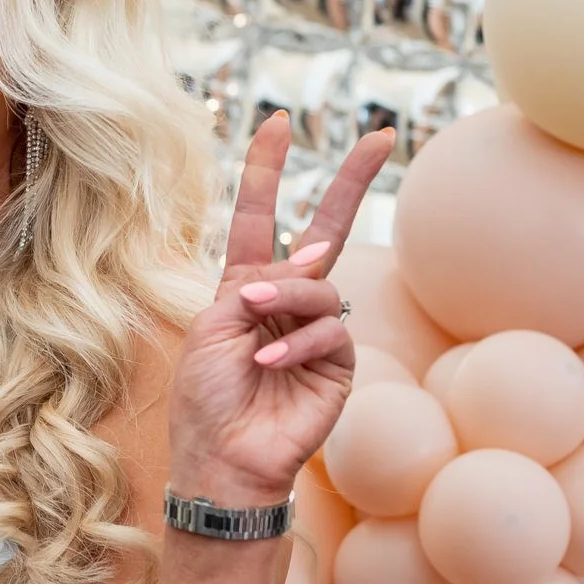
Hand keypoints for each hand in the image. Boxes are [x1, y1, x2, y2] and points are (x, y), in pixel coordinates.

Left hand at [165, 114, 394, 506]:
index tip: (275, 123)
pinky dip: (297, 342)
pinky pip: (331, 331)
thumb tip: (317, 254)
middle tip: (379, 136)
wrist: (223, 460)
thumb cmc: (204, 399)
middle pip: (325, 230)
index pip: (257, 218)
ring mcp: (315, 331)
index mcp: (244, 287)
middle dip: (352, 183)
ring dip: (285, 296)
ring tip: (253, 324)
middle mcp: (285, 302)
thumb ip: (256, 283)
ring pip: (320, 286)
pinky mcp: (339, 364)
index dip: (265, 171)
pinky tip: (270, 363)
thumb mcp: (211, 327)